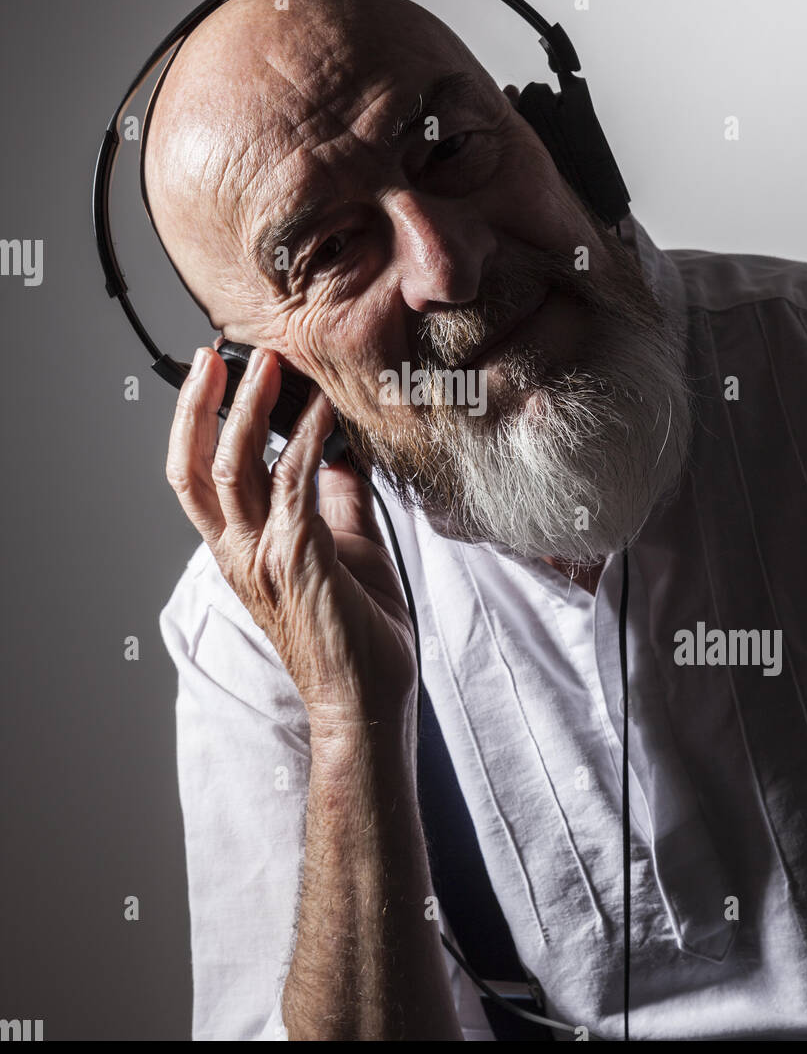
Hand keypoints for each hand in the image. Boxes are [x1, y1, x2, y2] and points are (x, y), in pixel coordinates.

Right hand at [165, 346, 416, 724]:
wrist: (367, 699)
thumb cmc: (356, 631)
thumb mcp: (343, 548)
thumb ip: (335, 499)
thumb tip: (341, 451)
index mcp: (239, 549)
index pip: (192, 477)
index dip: (192, 423)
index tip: (209, 374)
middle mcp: (239, 552)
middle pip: (195, 466)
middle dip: (201, 405)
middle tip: (219, 354)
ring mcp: (263, 558)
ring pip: (235, 468)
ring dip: (251, 410)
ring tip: (271, 365)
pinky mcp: (300, 561)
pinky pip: (294, 486)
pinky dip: (305, 442)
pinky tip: (324, 412)